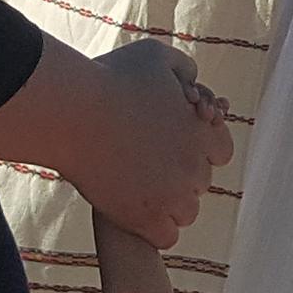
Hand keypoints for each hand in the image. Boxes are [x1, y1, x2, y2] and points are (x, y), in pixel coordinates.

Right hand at [71, 43, 230, 246]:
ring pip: (186, 212)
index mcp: (203, 132)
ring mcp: (170, 197)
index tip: (172, 140)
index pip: (221, 151)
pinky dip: (154, 228)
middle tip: (148, 160)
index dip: (198, 146)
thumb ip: (185, 68)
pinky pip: (166, 236)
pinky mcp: (144, 220)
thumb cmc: (111, 79)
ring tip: (140, 186)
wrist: (71, 114)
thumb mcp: (156, 56)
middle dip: (181, 173)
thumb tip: (194, 86)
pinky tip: (135, 209)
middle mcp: (193, 167)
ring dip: (170, 204)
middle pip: (201, 182)